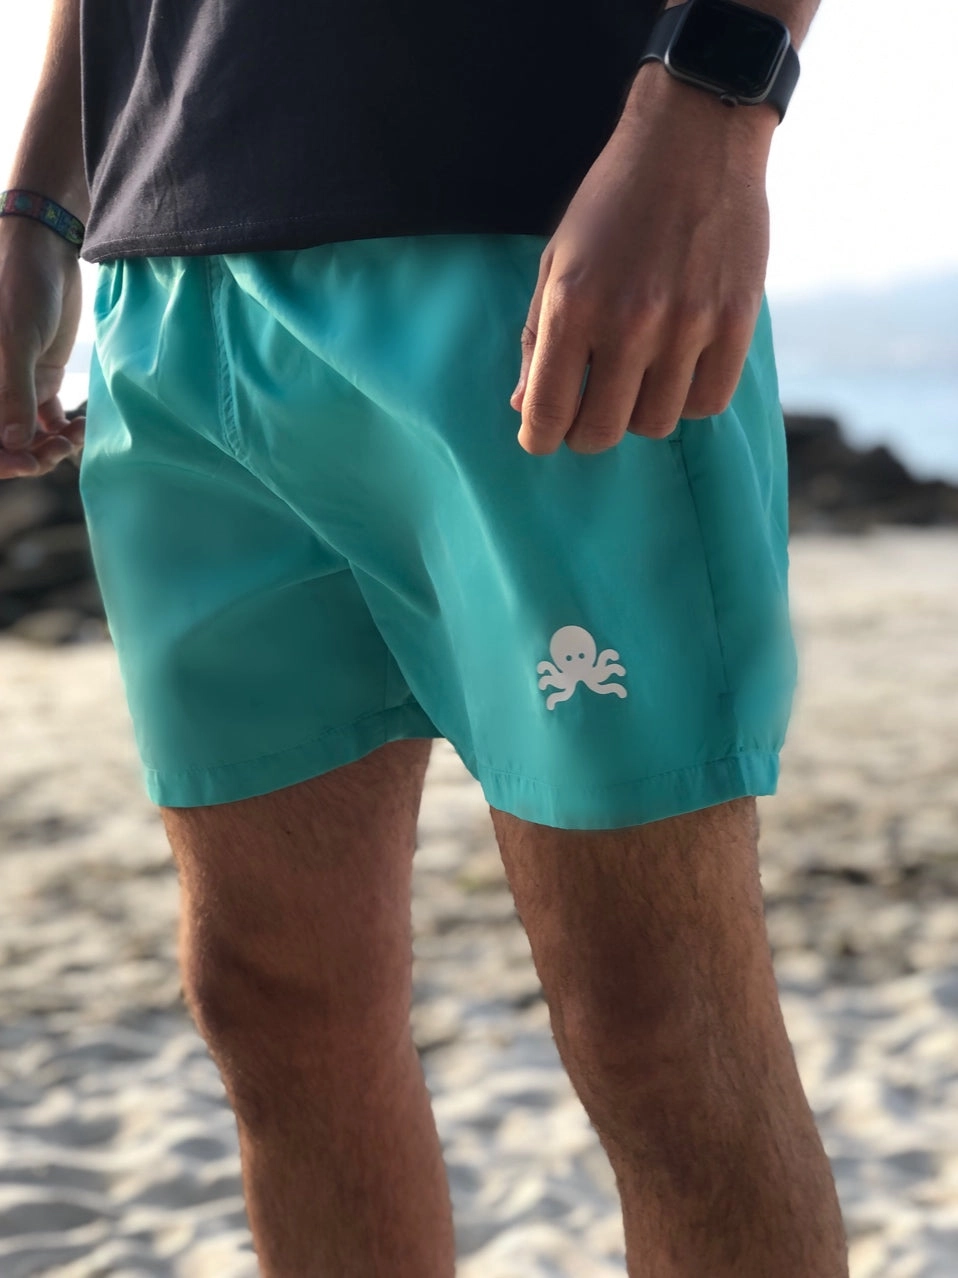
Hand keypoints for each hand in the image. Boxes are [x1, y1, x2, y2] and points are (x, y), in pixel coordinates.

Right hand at [0, 217, 85, 477]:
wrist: (46, 252)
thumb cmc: (19, 287)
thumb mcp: (16, 340)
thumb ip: (14, 392)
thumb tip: (15, 444)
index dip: (0, 459)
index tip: (27, 464)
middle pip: (6, 442)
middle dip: (29, 457)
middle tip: (59, 451)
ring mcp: (16, 386)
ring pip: (29, 436)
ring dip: (50, 446)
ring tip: (74, 439)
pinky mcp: (41, 377)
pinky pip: (48, 418)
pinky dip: (64, 430)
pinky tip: (83, 429)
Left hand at [511, 64, 776, 454]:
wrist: (696, 136)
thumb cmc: (614, 199)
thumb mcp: (558, 260)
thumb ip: (538, 337)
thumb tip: (524, 406)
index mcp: (573, 305)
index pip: (547, 411)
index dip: (538, 437)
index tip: (540, 437)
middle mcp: (629, 322)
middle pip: (602, 432)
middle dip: (585, 434)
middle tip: (586, 416)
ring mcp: (687, 325)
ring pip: (656, 424)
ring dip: (638, 414)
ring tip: (634, 383)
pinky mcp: (735, 321)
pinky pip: (708, 401)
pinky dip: (687, 400)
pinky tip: (677, 373)